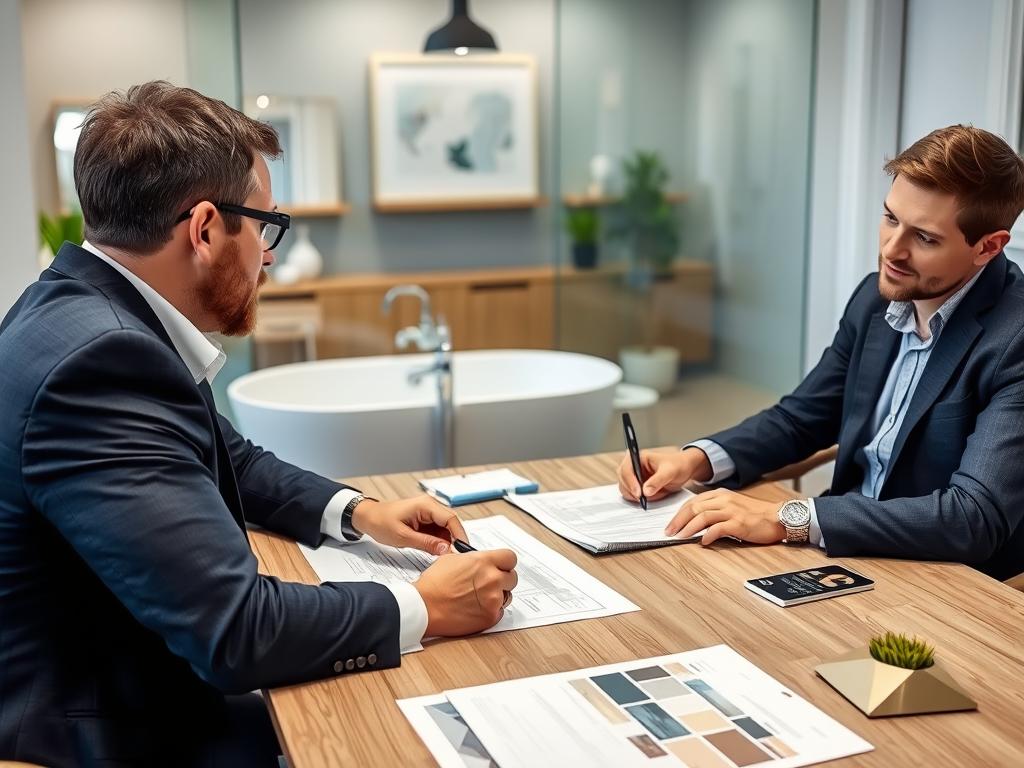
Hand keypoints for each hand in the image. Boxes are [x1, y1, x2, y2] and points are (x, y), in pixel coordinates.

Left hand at [350, 495, 466, 554]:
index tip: (462, 550)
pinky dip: (440, 540)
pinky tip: (438, 550)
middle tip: (456, 556)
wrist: (368, 517)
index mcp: (425, 505)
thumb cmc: (380, 522)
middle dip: (455, 539)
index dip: (459, 535)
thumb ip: (426, 543)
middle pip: (451, 522)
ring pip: (446, 527)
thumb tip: (446, 549)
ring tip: (446, 556)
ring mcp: (428, 511)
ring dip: (447, 541)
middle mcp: (429, 505)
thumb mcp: (403, 537)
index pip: (451, 519)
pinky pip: (438, 529)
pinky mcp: (425, 518)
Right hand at [415, 549, 518, 636]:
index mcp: (483, 562)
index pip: (510, 558)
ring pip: (507, 595)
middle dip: (502, 579)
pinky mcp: (490, 617)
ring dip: (498, 595)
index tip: (502, 566)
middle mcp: (492, 579)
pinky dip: (491, 611)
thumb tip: (480, 560)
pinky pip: (500, 612)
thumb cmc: (433, 585)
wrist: (424, 607)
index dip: (505, 562)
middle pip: (512, 577)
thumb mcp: (451, 559)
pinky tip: (477, 608)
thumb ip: (473, 559)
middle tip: (490, 583)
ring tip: (480, 597)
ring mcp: (493, 600)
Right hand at [618, 447, 712, 501]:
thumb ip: (658, 480)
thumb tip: (646, 491)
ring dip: (636, 496)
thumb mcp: (670, 472)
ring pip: (625, 489)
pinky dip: (639, 499)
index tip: (639, 493)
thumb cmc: (678, 465)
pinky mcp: (637, 486)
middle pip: (622, 480)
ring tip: (651, 497)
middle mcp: (633, 466)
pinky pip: (632, 495)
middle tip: (643, 499)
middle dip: (632, 491)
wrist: (685, 470)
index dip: (630, 482)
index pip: (626, 469)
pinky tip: (651, 497)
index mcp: (638, 457)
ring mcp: (634, 477)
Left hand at [665, 489, 785, 544]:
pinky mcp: (739, 523)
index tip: (671, 524)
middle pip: (694, 508)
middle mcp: (724, 500)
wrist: (779, 517)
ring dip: (689, 528)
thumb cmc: (756, 514)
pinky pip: (718, 529)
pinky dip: (708, 536)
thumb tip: (696, 522)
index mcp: (720, 494)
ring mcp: (732, 511)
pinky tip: (703, 542)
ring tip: (680, 537)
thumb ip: (716, 509)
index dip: (679, 513)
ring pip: (703, 517)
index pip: (693, 501)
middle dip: (678, 520)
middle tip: (669, 532)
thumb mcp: (733, 505)